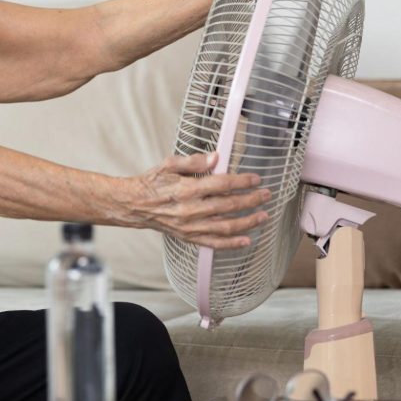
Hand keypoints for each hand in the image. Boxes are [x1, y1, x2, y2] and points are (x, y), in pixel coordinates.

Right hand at [126, 152, 270, 249]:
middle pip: (228, 206)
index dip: (242, 182)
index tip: (256, 179)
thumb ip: (193, 161)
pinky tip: (247, 240)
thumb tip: (215, 157)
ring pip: (226, 227)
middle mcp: (190, 210)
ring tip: (263, 216)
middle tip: (266, 195)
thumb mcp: (169, 164)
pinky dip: (232, 244)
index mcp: (186, 189)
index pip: (221, 185)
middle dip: (251, 200)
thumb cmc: (152, 183)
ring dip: (248, 222)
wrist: (134, 205)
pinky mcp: (189, 237)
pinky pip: (214, 244)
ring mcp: (190, 227)